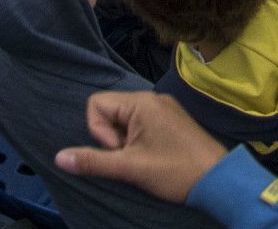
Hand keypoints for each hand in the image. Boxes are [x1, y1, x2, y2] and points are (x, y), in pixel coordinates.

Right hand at [56, 91, 227, 204]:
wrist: (218, 179)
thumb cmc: (175, 170)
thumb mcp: (130, 168)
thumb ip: (93, 161)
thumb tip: (59, 157)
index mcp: (142, 102)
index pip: (97, 103)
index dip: (98, 130)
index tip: (117, 150)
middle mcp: (153, 98)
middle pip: (110, 110)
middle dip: (111, 137)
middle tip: (129, 157)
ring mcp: (164, 108)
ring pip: (125, 119)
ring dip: (124, 141)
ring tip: (140, 159)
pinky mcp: (171, 120)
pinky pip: (141, 123)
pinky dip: (137, 140)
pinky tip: (150, 157)